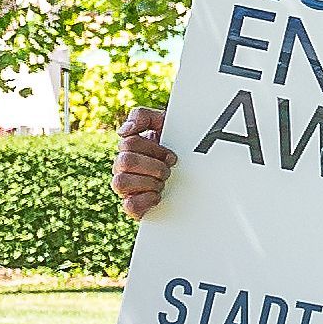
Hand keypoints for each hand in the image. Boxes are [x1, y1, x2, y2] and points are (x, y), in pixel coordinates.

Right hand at [111, 103, 173, 222]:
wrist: (203, 172)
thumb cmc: (181, 144)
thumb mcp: (165, 122)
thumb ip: (143, 116)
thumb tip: (124, 131)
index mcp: (130, 149)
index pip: (128, 143)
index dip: (154, 149)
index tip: (171, 155)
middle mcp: (124, 168)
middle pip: (124, 162)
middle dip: (154, 165)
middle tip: (168, 169)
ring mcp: (127, 188)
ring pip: (120, 183)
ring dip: (149, 181)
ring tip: (163, 182)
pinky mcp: (135, 207)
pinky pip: (129, 206)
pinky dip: (146, 200)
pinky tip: (158, 196)